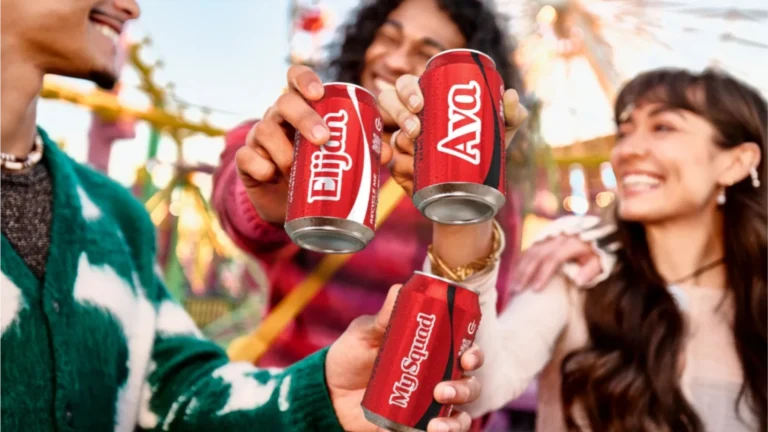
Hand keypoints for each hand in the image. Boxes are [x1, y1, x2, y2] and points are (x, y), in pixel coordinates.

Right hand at [234, 65, 392, 222]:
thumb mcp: (338, 161)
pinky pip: (246, 157)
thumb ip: (363, 152)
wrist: (291, 207)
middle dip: (304, 118)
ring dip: (282, 148)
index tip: (319, 93)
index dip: (305, 79)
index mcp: (301, 109)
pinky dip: (258, 165)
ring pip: (264, 130)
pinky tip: (270, 174)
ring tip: (296, 167)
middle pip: (284, 103)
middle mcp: (278, 117)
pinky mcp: (247, 162)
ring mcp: (259, 138)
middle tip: (323, 139)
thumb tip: (389, 153)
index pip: (296, 79)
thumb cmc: (318, 173)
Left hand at [326, 285, 483, 431]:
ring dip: (456, 420)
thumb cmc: (351, 355)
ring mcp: (428, 405)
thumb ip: (384, 317)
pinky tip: (428, 431)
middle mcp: (437, 377)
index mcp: (432, 350)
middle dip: (466, 388)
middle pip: (469, 383)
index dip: (474, 353)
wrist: (328, 392)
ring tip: (436, 423)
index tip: (467, 356)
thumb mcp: (366, 333)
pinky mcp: (416, 426)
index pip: (465, 350)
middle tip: (442, 390)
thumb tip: (399, 287)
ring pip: (460, 415)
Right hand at [378, 74, 528, 195]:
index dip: (407, 90)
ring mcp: (404, 145)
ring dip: (400, 140)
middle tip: (416, 129)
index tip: (420, 103)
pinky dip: (396, 163)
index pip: (408, 87)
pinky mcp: (402, 169)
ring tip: (416, 148)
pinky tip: (403, 167)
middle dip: (398, 112)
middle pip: (389, 103)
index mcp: (429, 101)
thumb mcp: (501, 132)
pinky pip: (394, 164)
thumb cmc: (485, 151)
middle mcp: (412, 119)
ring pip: (393, 135)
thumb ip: (512, 114)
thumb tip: (511, 96)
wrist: (476, 192)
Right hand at [509, 235, 601, 291]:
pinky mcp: (544, 238)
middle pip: (536, 255)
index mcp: (571, 243)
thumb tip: (578, 282)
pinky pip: (529, 249)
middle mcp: (557, 238)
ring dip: (520, 269)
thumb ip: (591, 270)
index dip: (542, 274)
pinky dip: (521, 262)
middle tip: (516, 291)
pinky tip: (517, 275)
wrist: (598, 229)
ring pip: (530, 251)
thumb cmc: (599, 250)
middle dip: (525, 273)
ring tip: (513, 286)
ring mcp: (549, 236)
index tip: (535, 290)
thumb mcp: (602, 259)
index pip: (552, 258)